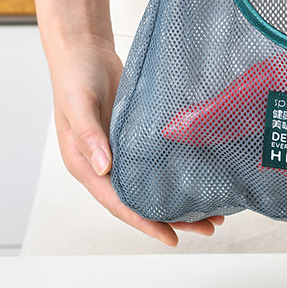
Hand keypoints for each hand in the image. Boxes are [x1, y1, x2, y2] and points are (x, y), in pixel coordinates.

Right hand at [47, 34, 223, 246]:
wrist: (83, 50)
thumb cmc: (74, 77)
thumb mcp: (78, 105)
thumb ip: (90, 136)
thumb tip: (105, 168)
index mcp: (86, 165)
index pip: (118, 202)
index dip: (144, 222)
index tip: (170, 237)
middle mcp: (105, 163)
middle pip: (141, 199)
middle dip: (172, 216)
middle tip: (208, 227)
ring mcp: (121, 149)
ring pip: (152, 181)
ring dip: (178, 197)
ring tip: (212, 211)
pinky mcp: (134, 133)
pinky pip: (156, 158)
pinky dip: (175, 168)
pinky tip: (198, 173)